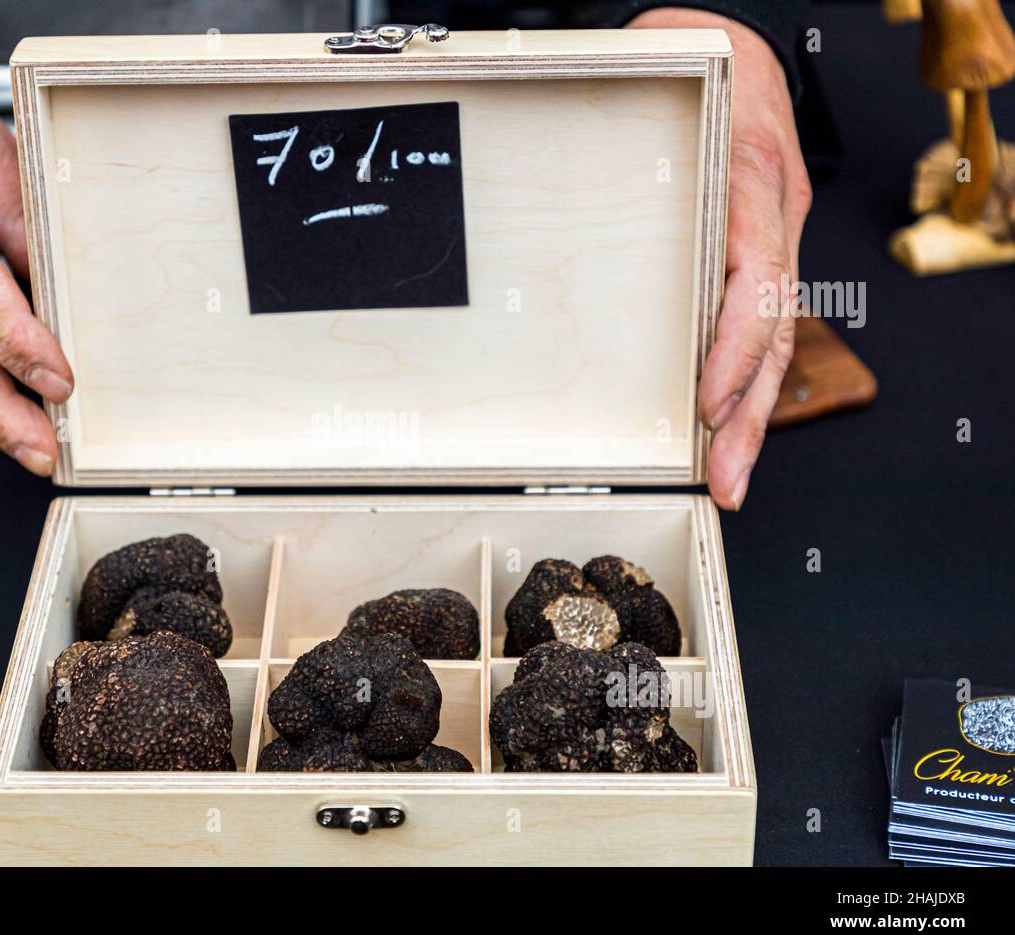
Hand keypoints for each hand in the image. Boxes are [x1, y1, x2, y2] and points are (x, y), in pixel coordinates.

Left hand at [628, 9, 810, 508]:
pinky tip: (728, 425)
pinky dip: (744, 381)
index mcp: (751, 182)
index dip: (735, 350)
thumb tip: (574, 238)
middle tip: (725, 478)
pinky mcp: (755, 253)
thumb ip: (640, 158)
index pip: (757, 282)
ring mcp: (770, 238)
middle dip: (749, 414)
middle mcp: (770, 218)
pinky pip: (757, 326)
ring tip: (730, 476)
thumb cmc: (692, 68)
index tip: (708, 404)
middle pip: (771, 332)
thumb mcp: (670, 97)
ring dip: (751, 417)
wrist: (727, 37)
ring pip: (772, 340)